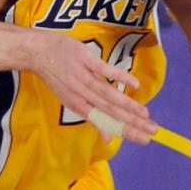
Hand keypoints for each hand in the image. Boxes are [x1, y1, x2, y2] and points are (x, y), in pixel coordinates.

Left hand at [29, 31, 156, 144]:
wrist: (37, 52)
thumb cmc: (56, 74)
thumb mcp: (69, 99)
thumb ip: (91, 116)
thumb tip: (107, 138)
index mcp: (78, 106)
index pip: (106, 123)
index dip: (126, 132)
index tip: (145, 139)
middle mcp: (81, 95)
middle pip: (110, 112)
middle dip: (132, 122)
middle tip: (153, 130)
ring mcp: (83, 77)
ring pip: (108, 94)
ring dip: (128, 105)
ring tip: (145, 114)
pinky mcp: (85, 59)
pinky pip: (104, 70)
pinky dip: (119, 77)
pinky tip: (134, 84)